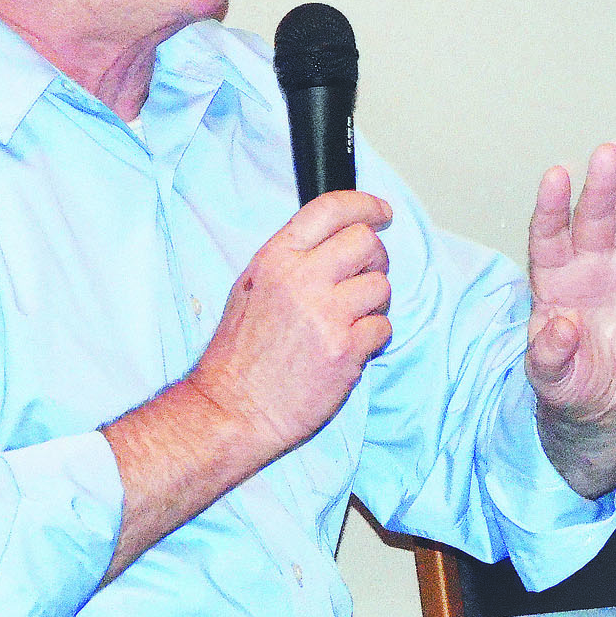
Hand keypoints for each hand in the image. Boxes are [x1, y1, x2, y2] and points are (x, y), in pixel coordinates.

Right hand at [186, 189, 395, 456]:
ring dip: (374, 303)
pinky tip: (348, 348)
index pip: (331, 209)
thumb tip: (337, 241)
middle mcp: (301, 279)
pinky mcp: (345, 349)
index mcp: (276, 258)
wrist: (231, 411)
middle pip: (366, 243)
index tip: (382, 212)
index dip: (365, 205)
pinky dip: (373, 338)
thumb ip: (292, 260)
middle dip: (375, 259)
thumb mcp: (250, 288)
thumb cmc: (239, 355)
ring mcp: (326, 314)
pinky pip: (383, 327)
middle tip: (365, 277)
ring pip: (381, 286)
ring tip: (349, 322)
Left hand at [524, 141, 615, 494]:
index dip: (552, 208)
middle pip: (595, 218)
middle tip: (609, 154)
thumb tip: (558, 326)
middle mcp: (590, 264)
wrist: (615, 405)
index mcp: (556, 282)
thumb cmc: (574, 386)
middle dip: (602, 187)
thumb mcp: (553, 379)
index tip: (557, 178)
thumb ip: (551, 354)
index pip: (549, 237)